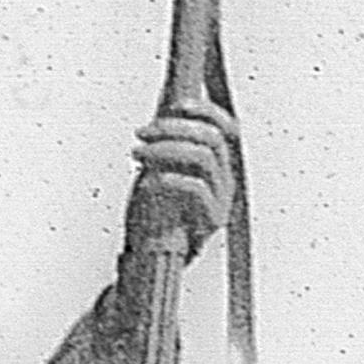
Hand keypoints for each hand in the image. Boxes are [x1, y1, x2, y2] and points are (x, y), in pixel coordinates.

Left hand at [124, 98, 236, 269]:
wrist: (149, 257)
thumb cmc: (153, 213)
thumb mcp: (159, 171)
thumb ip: (166, 146)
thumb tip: (159, 115)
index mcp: (217, 164)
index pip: (227, 127)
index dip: (204, 110)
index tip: (175, 106)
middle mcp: (225, 180)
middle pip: (212, 137)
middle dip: (172, 128)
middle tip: (141, 133)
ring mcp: (221, 200)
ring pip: (204, 157)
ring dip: (165, 149)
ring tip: (137, 154)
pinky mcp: (211, 221)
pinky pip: (197, 189)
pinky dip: (171, 178)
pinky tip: (149, 182)